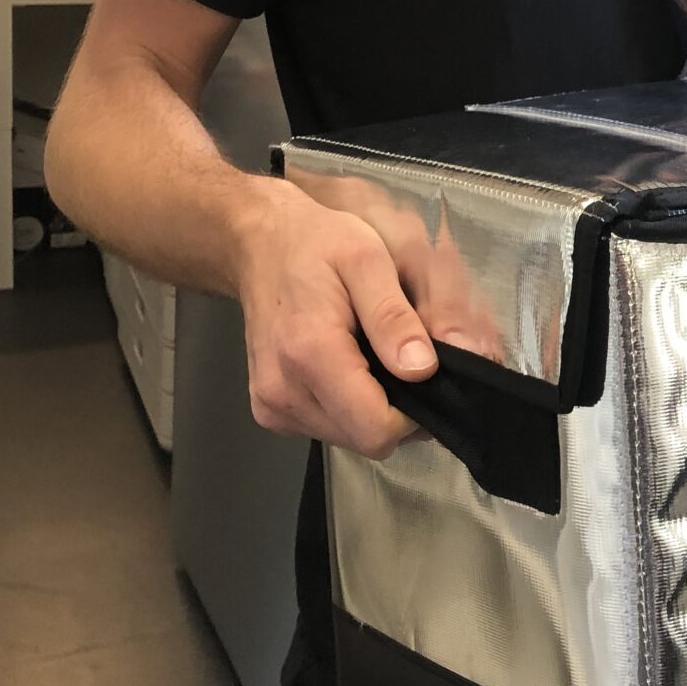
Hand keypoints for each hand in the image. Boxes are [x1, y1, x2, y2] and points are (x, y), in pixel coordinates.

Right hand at [233, 181, 438, 459]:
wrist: (260, 246)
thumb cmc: (317, 245)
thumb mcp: (368, 260)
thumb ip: (395, 317)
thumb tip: (423, 369)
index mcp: (310, 354)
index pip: (376, 429)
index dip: (415, 410)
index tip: (426, 371)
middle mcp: (284, 392)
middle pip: (366, 439)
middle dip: (399, 408)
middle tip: (405, 356)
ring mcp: (272, 407)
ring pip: (350, 438)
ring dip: (374, 408)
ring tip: (375, 355)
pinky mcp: (270, 411)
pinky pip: (329, 428)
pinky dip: (350, 406)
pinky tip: (350, 366)